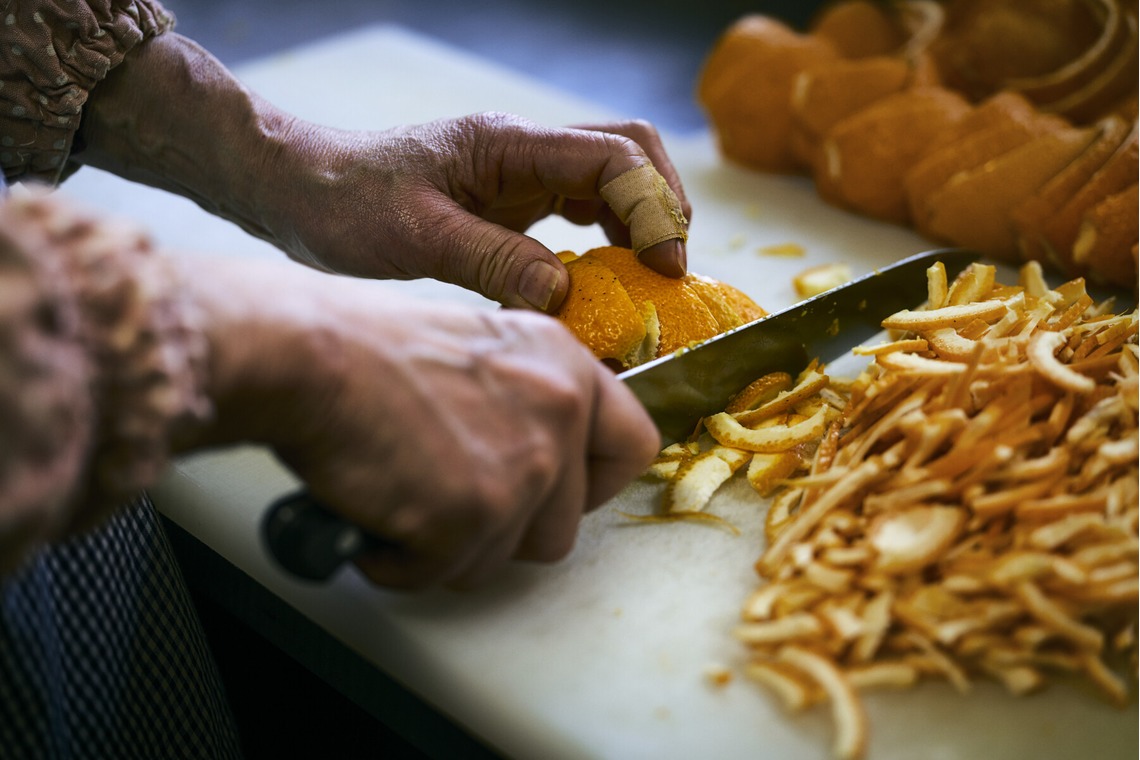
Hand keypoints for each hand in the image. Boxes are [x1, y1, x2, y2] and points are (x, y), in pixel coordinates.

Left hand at [76, 34, 688, 310]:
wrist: (296, 189)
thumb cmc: (342, 204)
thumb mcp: (415, 237)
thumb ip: (492, 261)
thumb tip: (563, 293)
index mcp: (508, 145)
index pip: (612, 156)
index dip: (652, 206)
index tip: (664, 266)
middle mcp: (522, 150)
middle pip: (625, 151)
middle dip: (660, 202)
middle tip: (668, 268)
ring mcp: (516, 172)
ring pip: (607, 177)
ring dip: (636, 220)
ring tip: (646, 275)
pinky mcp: (506, 199)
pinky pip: (576, 206)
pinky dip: (603, 235)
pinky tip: (598, 275)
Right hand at [182, 258, 660, 589]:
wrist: (308, 357)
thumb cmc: (367, 348)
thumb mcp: (479, 346)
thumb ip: (526, 396)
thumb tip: (539, 453)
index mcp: (562, 364)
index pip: (634, 446)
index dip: (594, 483)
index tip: (560, 493)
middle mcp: (558, 414)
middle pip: (563, 526)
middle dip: (504, 530)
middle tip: (451, 501)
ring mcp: (522, 468)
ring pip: (504, 559)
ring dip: (452, 548)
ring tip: (405, 502)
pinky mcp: (473, 516)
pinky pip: (446, 574)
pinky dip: (405, 562)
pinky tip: (378, 516)